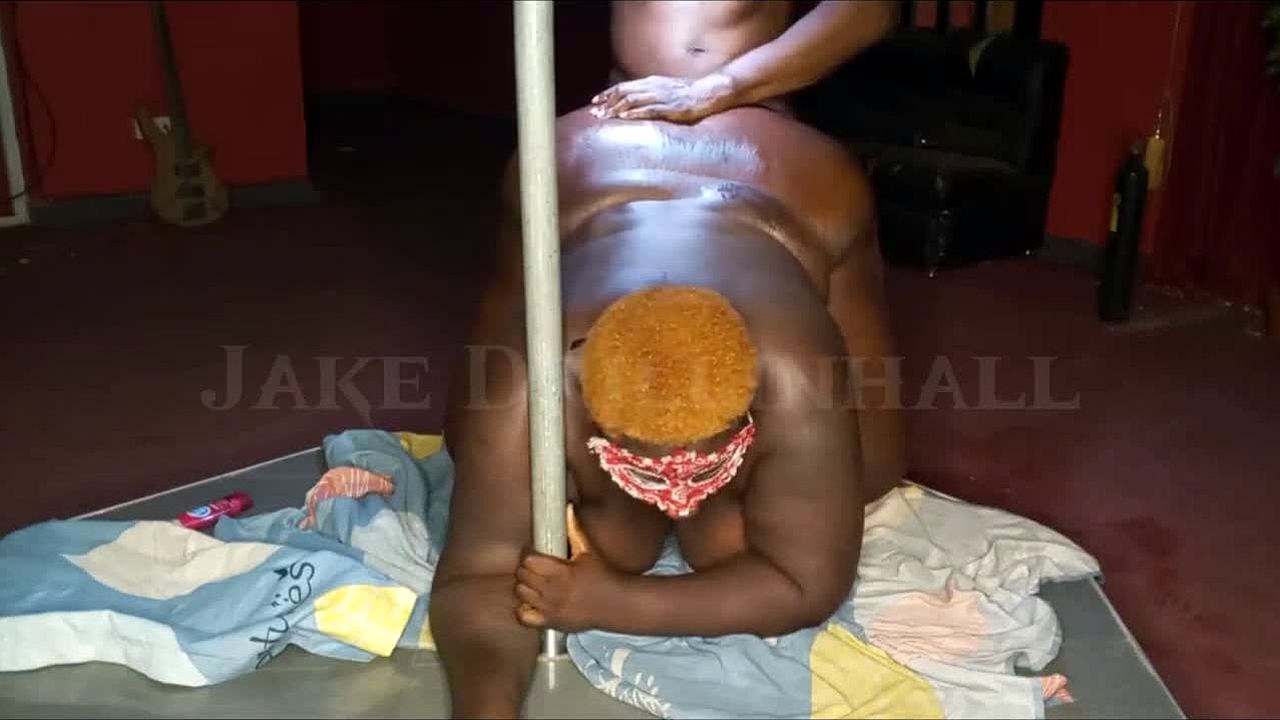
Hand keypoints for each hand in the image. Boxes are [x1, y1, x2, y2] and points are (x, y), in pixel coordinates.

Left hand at [514, 505, 619, 632]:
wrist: (616, 604)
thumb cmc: (603, 575)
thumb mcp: (589, 550)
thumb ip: (574, 529)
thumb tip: (568, 507)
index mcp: (562, 572)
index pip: (529, 560)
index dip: (529, 554)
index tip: (534, 552)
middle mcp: (554, 591)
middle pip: (522, 576)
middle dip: (526, 569)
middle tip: (535, 566)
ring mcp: (551, 609)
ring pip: (521, 594)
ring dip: (525, 586)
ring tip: (535, 582)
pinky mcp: (551, 623)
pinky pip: (524, 617)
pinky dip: (525, 609)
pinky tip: (534, 602)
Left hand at [590, 73, 736, 122]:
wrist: (707, 93)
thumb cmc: (686, 94)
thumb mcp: (664, 89)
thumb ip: (649, 94)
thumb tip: (633, 103)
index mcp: (650, 82)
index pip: (623, 86)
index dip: (607, 93)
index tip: (595, 101)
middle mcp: (653, 87)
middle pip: (624, 92)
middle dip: (607, 103)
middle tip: (594, 113)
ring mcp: (661, 97)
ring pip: (633, 100)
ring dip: (616, 109)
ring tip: (604, 116)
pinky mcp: (669, 108)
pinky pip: (648, 110)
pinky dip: (634, 113)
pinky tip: (624, 118)